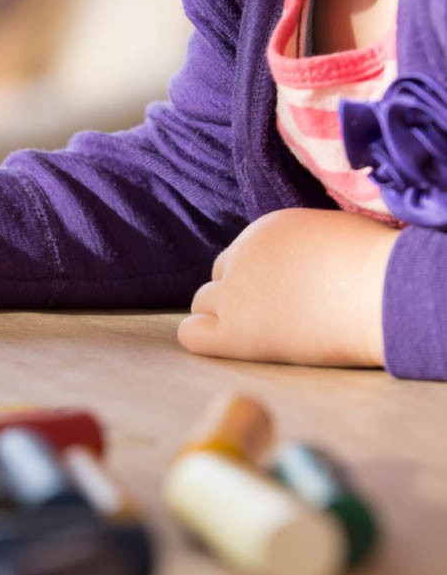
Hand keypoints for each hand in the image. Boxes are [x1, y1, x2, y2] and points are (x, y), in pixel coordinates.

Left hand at [177, 208, 399, 366]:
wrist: (384, 293)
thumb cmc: (379, 270)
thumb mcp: (332, 238)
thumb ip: (300, 250)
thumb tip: (297, 270)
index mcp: (266, 229)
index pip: (241, 256)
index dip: (258, 277)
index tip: (283, 294)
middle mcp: (241, 256)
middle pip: (219, 279)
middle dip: (238, 297)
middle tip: (274, 317)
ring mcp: (233, 293)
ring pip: (202, 305)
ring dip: (223, 318)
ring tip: (263, 334)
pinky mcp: (234, 331)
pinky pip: (191, 334)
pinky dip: (202, 337)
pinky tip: (232, 345)